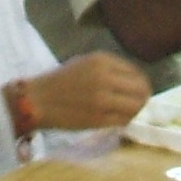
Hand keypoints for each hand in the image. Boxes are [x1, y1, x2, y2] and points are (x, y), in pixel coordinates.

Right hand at [22, 54, 150, 131]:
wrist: (37, 100)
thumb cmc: (59, 81)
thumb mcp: (84, 63)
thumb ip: (109, 68)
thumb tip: (133, 80)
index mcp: (101, 61)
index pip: (136, 72)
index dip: (140, 82)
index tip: (136, 89)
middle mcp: (105, 78)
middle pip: (141, 89)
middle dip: (142, 97)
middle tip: (138, 102)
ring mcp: (102, 100)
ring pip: (136, 106)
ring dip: (135, 110)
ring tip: (127, 112)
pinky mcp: (98, 119)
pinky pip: (123, 120)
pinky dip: (125, 120)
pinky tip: (118, 119)